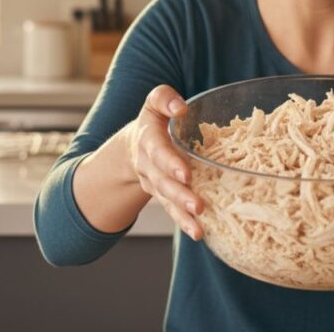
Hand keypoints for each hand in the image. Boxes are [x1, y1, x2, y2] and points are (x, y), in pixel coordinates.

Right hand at [126, 85, 204, 240]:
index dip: (170, 162)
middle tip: (198, 205)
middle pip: (162, 181)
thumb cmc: (155, 120)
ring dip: (183, 214)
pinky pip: (172, 212)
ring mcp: (154, 183)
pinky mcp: (163, 196)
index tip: (186, 173)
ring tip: (199, 226)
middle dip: (180, 194)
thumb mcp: (154, 103)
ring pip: (167, 200)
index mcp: (148, 139)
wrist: (134, 146)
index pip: (157, 150)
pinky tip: (199, 233)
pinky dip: (184, 223)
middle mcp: (148, 164)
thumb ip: (164, 99)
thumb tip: (181, 108)